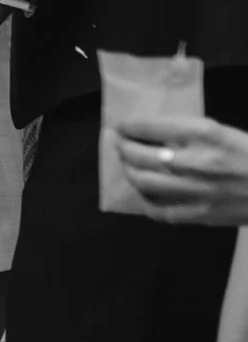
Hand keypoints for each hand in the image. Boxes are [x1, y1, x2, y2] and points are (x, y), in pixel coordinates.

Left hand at [107, 108, 247, 229]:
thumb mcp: (224, 133)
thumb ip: (191, 132)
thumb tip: (156, 134)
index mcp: (205, 133)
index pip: (152, 126)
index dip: (130, 126)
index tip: (120, 126)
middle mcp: (196, 161)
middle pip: (141, 154)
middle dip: (123, 147)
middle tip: (118, 144)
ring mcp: (196, 191)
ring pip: (144, 181)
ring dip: (129, 171)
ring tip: (127, 165)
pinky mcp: (200, 215)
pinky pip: (160, 210)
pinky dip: (145, 201)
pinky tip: (143, 193)